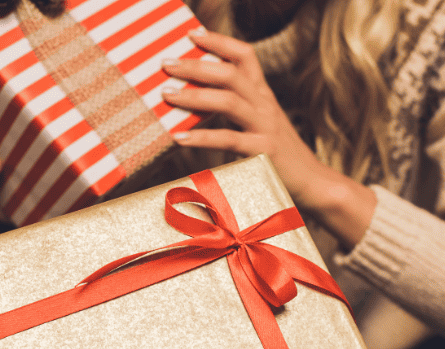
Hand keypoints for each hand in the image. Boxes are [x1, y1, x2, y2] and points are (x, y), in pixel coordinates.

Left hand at [161, 31, 322, 204]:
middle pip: (230, 73)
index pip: (244, 56)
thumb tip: (198, 103)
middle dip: (196, 66)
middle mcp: (265, 105)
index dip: (219, 41)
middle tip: (166, 64)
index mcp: (263, 95)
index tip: (192, 34)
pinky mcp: (263, 151)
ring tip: (167, 94)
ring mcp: (265, 127)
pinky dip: (201, 137)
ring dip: (194, 95)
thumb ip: (237, 111)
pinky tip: (179, 137)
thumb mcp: (261, 125)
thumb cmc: (280, 156)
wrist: (313, 182)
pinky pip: (228, 140)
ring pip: (228, 101)